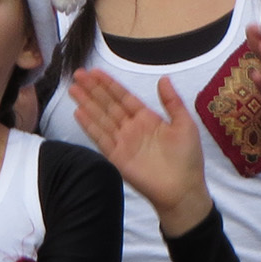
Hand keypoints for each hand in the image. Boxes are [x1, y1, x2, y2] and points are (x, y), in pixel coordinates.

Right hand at [71, 71, 212, 237]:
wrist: (182, 189)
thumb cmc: (187, 157)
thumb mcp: (184, 124)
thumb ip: (172, 102)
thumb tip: (163, 78)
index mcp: (148, 119)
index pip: (124, 97)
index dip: (110, 85)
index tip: (95, 72)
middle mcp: (132, 128)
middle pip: (108, 104)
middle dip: (93, 89)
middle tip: (77, 74)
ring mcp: (123, 142)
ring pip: (101, 118)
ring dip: (87, 104)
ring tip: (73, 88)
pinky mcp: (116, 157)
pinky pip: (100, 138)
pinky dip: (89, 126)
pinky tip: (79, 112)